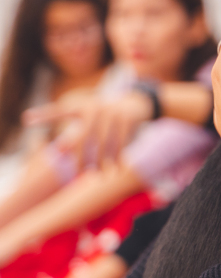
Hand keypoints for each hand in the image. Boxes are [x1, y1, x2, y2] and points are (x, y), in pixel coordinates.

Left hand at [24, 92, 152, 169]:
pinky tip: (117, 167)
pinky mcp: (128, 118)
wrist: (135, 103)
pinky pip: (122, 141)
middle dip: (81, 158)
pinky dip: (119, 156)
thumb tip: (40, 132)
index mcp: (81, 106)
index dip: (45, 115)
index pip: (60, 112)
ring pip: (105, 143)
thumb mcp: (82, 113)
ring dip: (102, 161)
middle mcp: (95, 107)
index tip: (30, 122)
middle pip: (84, 138)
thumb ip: (61, 121)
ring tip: (99, 174)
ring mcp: (112, 112)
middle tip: (78, 174)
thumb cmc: (102, 113)